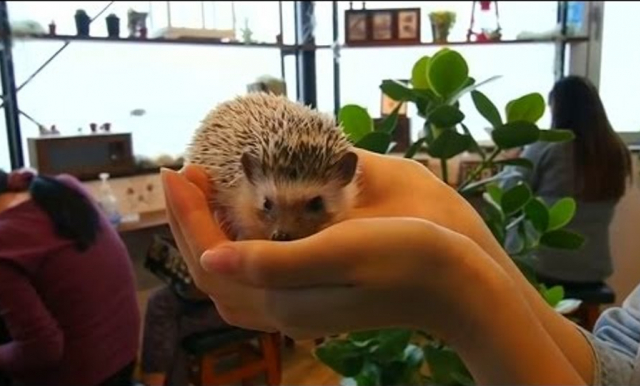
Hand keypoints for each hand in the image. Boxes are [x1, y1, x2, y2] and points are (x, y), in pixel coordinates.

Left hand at [161, 163, 498, 341]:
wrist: (460, 287)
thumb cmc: (410, 259)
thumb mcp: (343, 253)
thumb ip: (275, 261)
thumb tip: (209, 255)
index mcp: (285, 297)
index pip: (213, 258)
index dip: (188, 216)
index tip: (179, 170)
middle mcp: (285, 306)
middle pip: (215, 269)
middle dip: (190, 222)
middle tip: (183, 174)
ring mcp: (301, 305)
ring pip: (233, 276)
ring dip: (209, 234)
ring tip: (204, 193)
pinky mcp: (317, 295)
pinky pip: (258, 274)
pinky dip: (237, 246)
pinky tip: (243, 220)